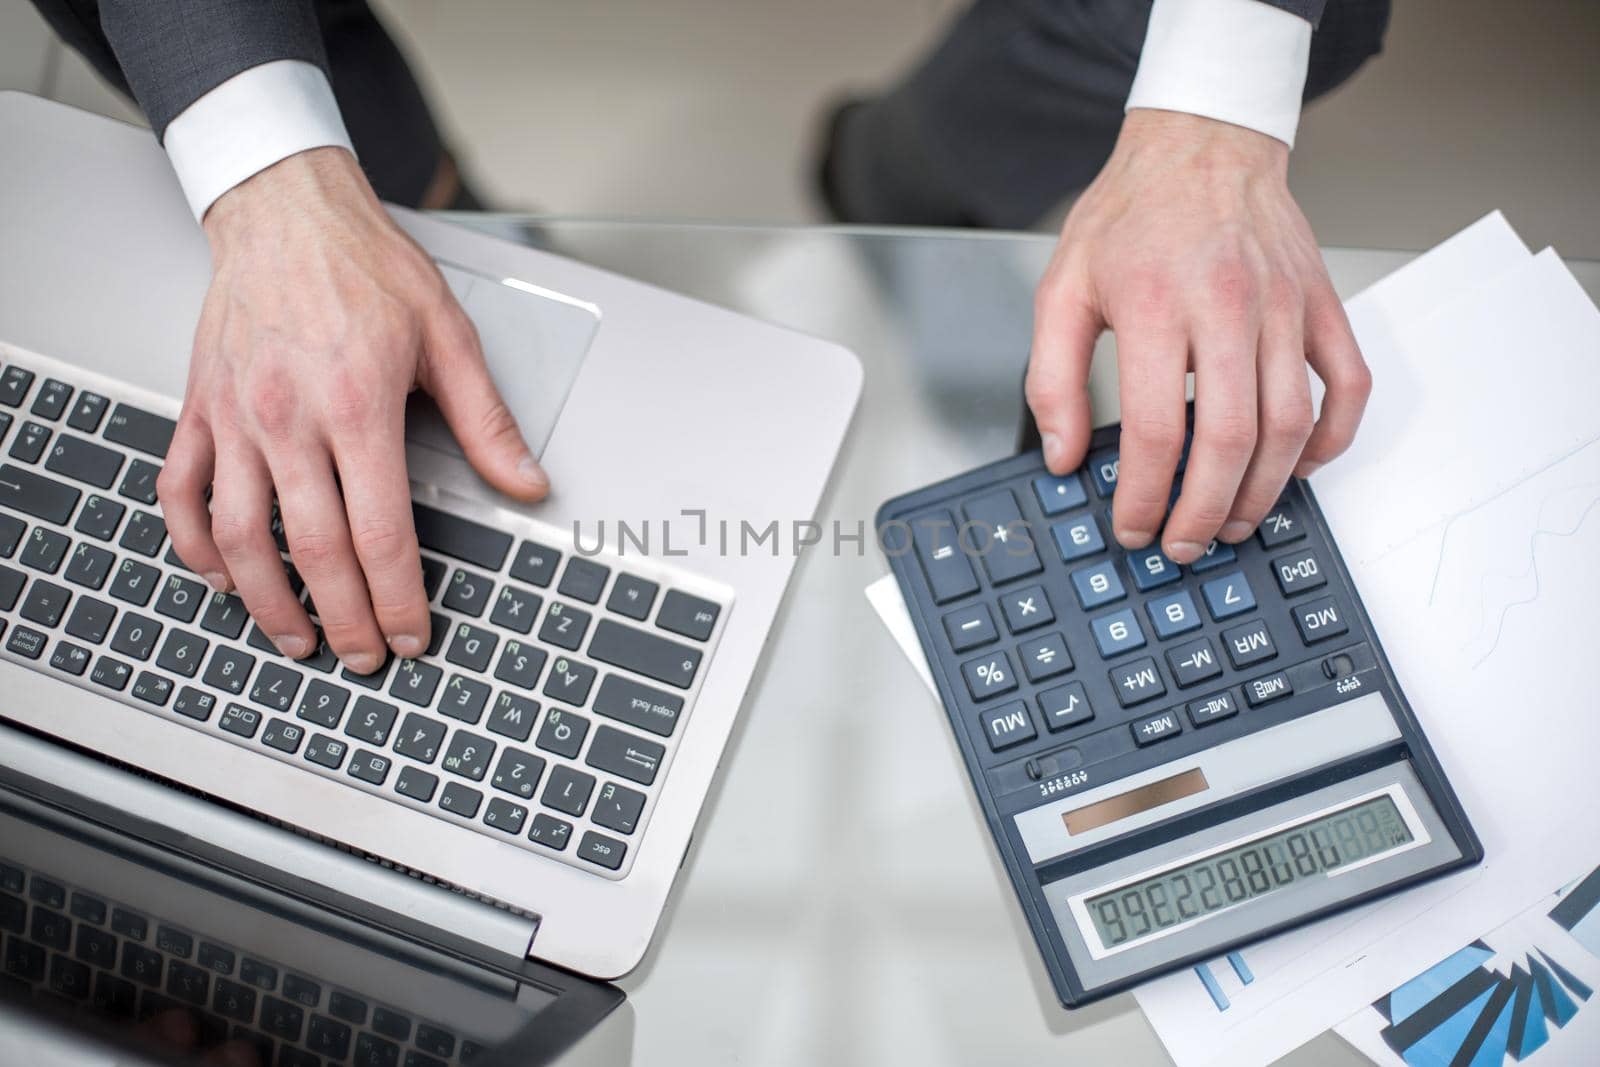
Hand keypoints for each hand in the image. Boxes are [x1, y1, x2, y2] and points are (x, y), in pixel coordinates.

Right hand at [159, 147, 549, 671]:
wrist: (287, 212)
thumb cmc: (367, 268)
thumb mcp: (449, 338)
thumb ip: (487, 422)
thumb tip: (526, 483)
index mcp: (359, 407)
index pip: (381, 534)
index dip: (399, 599)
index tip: (413, 634)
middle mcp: (290, 419)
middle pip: (315, 550)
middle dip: (346, 618)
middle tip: (366, 656)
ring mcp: (237, 418)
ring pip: (239, 536)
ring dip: (268, 602)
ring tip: (299, 639)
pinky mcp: (201, 408)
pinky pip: (182, 491)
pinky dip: (195, 544)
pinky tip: (221, 576)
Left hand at [1025, 110, 1369, 562]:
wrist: (1201, 143)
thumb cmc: (1131, 216)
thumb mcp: (1061, 289)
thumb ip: (1052, 379)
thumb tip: (1063, 456)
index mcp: (1155, 307)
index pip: (1152, 430)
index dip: (1141, 496)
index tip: (1131, 527)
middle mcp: (1226, 308)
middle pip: (1227, 441)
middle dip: (1203, 513)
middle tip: (1183, 545)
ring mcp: (1284, 307)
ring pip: (1290, 425)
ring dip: (1263, 491)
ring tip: (1232, 522)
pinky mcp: (1322, 303)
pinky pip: (1348, 385)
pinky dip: (1331, 439)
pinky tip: (1298, 467)